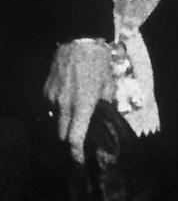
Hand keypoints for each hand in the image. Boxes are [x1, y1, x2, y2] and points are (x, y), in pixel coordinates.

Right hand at [43, 38, 113, 164]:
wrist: (78, 39)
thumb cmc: (98, 62)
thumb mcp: (108, 85)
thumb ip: (106, 105)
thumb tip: (105, 118)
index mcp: (82, 105)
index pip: (74, 138)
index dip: (77, 153)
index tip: (81, 161)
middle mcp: (63, 105)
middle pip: (61, 135)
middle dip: (69, 141)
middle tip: (80, 141)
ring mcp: (51, 98)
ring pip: (54, 122)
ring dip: (63, 125)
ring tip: (76, 120)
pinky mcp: (45, 90)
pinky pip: (50, 108)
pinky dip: (58, 111)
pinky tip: (69, 103)